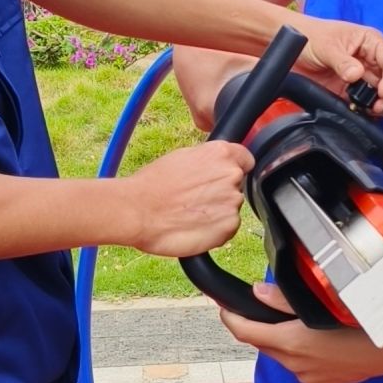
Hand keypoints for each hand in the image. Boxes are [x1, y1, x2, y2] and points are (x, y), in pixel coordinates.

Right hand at [116, 140, 253, 256]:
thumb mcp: (182, 157)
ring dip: (217, 212)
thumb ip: (207, 160)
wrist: (137, 211)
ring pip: (231, 207)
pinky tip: (194, 226)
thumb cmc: (152, 184)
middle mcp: (231, 175)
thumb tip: (216, 165)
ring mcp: (232, 202)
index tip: (222, 178)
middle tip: (195, 199)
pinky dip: (215, 230)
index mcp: (221, 153)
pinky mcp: (228, 226)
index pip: (246, 160)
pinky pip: (228, 228)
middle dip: (221, 192)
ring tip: (190, 214)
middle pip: (237, 185)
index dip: (234, 169)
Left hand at [220, 284, 382, 382]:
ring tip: (302, 321)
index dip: (230, 318)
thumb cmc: (369, 316)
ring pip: (284, 356)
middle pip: (264, 344)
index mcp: (293, 343)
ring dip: (284, 340)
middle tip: (265, 307)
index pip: (246, 332)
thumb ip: (285, 300)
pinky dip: (304, 353)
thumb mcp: (326, 299)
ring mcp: (311, 378)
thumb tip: (257, 293)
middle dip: (260, 326)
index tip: (224, 307)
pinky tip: (322, 339)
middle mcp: (297, 365)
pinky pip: (303, 367)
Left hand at [292, 16, 382, 113]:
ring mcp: (366, 77)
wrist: (292, 46)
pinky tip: (362, 113)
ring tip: (370, 111)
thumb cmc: (311, 36)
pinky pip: (370, 104)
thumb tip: (357, 75)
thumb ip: (342, 61)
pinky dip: (371, 112)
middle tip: (378, 107)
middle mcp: (373, 60)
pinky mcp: (355, 91)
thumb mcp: (326, 46)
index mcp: (372, 42)